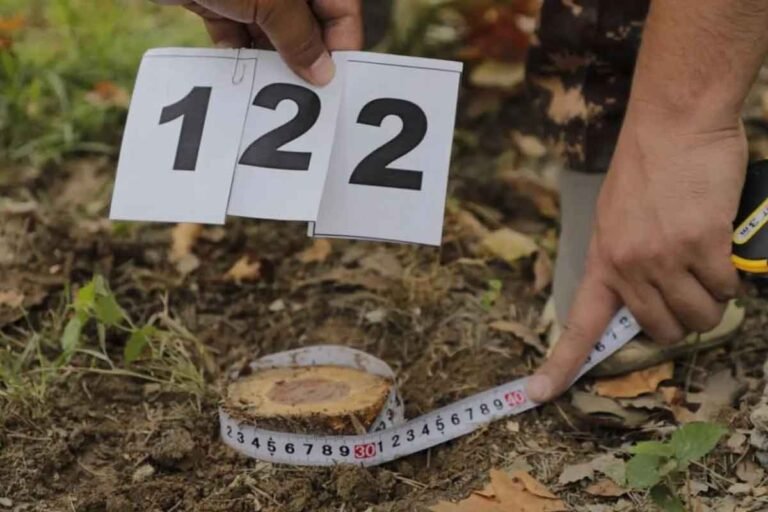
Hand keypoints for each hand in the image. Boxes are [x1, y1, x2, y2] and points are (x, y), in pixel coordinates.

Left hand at [154, 0, 362, 84]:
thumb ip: (300, 36)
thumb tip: (323, 73)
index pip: (342, 7)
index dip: (340, 43)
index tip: (333, 83)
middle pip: (307, 21)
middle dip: (305, 55)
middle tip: (304, 93)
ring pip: (273, 29)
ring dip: (272, 58)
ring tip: (271, 88)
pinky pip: (237, 30)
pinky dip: (239, 51)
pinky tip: (240, 73)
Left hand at [527, 102, 745, 401]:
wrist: (673, 122)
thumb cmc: (649, 167)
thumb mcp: (617, 217)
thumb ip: (625, 259)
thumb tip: (646, 298)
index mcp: (602, 260)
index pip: (578, 324)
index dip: (559, 364)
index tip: (537, 394)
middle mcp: (627, 265)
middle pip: (663, 330)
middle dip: (682, 319)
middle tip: (688, 288)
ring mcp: (663, 257)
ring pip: (700, 315)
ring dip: (710, 298)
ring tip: (706, 263)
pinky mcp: (701, 244)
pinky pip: (725, 286)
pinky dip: (730, 273)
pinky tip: (719, 244)